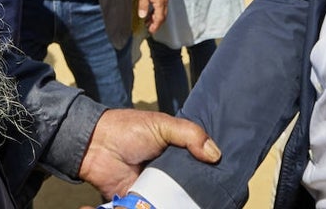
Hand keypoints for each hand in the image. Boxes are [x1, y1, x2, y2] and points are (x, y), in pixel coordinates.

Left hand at [78, 108, 220, 198]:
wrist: (95, 146)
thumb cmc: (128, 130)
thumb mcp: (162, 124)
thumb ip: (189, 134)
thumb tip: (216, 154)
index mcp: (178, 154)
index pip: (202, 166)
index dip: (214, 171)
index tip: (230, 178)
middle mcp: (171, 174)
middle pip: (193, 188)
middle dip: (202, 192)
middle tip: (218, 197)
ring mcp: (158, 190)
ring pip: (178, 201)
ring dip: (185, 202)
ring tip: (200, 203)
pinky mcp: (144, 204)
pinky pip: (159, 208)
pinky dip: (166, 207)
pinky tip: (177, 206)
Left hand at [137, 0, 167, 33]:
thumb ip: (143, 4)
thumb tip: (142, 16)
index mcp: (160, 1)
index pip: (160, 17)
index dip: (156, 26)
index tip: (151, 31)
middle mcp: (164, 1)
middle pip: (162, 16)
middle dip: (156, 24)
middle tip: (149, 29)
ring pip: (162, 12)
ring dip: (155, 19)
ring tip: (147, 23)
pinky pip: (161, 7)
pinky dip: (156, 13)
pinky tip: (149, 13)